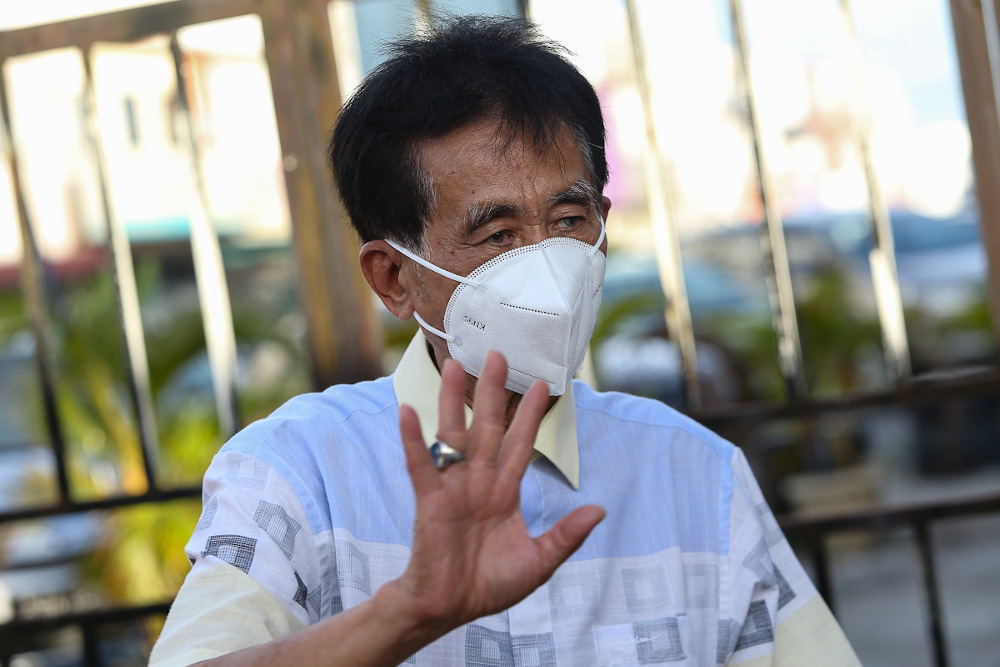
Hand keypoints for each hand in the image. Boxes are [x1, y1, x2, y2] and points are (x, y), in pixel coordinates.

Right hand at [394, 351, 604, 632]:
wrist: (449, 609)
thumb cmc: (489, 585)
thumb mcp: (538, 562)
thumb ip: (566, 536)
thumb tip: (599, 511)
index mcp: (505, 492)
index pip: (520, 444)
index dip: (530, 416)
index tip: (543, 386)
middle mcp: (479, 481)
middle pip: (489, 427)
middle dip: (495, 392)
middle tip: (499, 355)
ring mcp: (454, 487)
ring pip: (455, 435)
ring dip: (454, 400)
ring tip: (454, 365)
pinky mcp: (430, 500)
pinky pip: (421, 464)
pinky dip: (414, 439)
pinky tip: (409, 411)